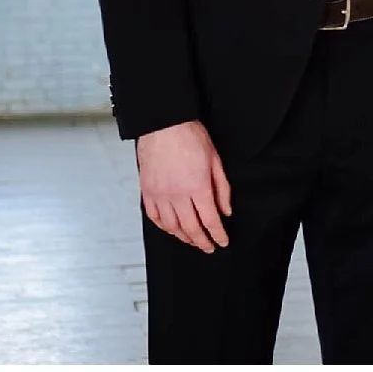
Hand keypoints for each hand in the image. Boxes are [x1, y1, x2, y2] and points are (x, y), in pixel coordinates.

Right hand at [135, 120, 231, 254]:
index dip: (218, 235)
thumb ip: (222, 188)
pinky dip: (164, 227)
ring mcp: (159, 194)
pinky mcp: (147, 191)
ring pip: (171, 227)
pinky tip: (171, 229)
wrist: (163, 124)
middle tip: (209, 247)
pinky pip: (154, 217)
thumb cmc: (190, 136)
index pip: (210, 220)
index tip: (222, 241)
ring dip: (183, 237)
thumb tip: (226, 210)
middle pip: (191, 229)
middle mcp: (177, 194)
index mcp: (197, 187)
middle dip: (202, 241)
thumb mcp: (215, 160)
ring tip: (192, 240)